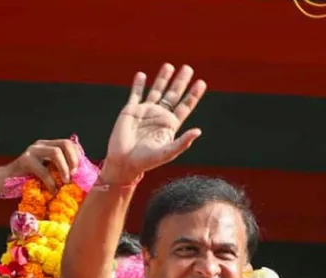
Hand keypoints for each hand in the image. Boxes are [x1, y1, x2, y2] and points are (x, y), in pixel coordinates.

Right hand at [5, 138, 83, 191]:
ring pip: (56, 152)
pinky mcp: (25, 161)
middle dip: (74, 160)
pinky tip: (53, 190)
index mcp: (48, 146)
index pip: (69, 144)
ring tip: (66, 182)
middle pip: (65, 144)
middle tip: (74, 175)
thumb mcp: (46, 173)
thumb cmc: (26, 181)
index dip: (78, 156)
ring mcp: (32, 151)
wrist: (2, 182)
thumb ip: (58, 171)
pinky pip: (43, 170)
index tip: (80, 171)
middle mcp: (41, 145)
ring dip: (64, 168)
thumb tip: (78, 179)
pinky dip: (51, 182)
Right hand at [100, 64, 206, 184]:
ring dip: (162, 78)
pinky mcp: (130, 111)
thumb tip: (198, 131)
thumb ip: (183, 142)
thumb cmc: (146, 161)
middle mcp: (159, 116)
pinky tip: (141, 75)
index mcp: (170, 125)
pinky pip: (135, 94)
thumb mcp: (167, 153)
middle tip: (188, 68)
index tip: (201, 83)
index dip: (193, 95)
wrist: (124, 163)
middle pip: (173, 94)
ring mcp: (145, 112)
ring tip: (169, 66)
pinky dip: (138, 85)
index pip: (185, 106)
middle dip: (180, 81)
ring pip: (156, 91)